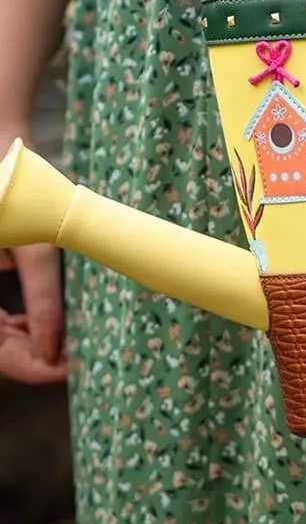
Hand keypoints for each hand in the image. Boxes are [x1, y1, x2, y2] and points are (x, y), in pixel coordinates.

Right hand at [0, 125, 66, 383]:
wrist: (0, 154)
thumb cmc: (11, 192)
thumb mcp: (31, 245)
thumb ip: (41, 298)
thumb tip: (55, 348)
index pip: (0, 355)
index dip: (33, 368)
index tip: (71, 368)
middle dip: (35, 356)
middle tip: (80, 357)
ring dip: (28, 342)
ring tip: (71, 341)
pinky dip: (18, 322)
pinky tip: (44, 321)